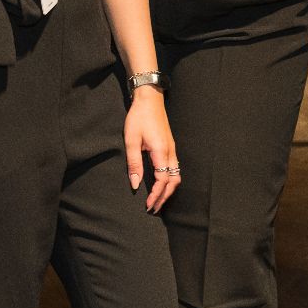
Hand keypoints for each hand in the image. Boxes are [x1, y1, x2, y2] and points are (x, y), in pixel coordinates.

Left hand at [124, 89, 179, 213]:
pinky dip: (169, 181)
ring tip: (157, 200)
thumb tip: (136, 184)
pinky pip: (174, 169)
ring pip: (176, 176)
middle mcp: (170, 152)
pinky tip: (161, 184)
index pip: (163, 181)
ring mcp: (172, 149)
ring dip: (168, 190)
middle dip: (164, 197)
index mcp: (161, 152)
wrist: (149, 99)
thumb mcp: (131, 140)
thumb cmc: (139, 117)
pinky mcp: (170, 146)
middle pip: (173, 182)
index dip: (156, 195)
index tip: (148, 206)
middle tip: (153, 208)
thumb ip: (134, 163)